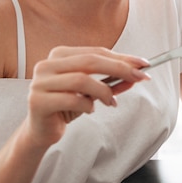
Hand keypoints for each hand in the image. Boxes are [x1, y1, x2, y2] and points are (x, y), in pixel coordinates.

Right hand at [25, 46, 148, 148]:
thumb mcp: (93, 92)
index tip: (144, 64)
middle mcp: (47, 65)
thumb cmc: (67, 106)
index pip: (96, 52)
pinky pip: (71, 99)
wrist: (42, 131)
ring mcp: (40, 82)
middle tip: (139, 77)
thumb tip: (136, 74)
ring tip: (111, 102)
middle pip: (90, 61)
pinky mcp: (37, 101)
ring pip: (81, 80)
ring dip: (103, 91)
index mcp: (60, 55)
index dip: (122, 57)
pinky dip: (87, 105)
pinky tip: (90, 110)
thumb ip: (112, 82)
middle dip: (119, 68)